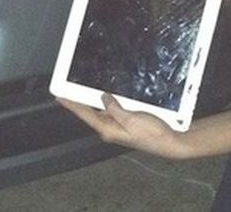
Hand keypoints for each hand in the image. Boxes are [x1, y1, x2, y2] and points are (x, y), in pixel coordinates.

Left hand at [57, 94, 186, 159]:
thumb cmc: (153, 134)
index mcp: (109, 129)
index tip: (60, 97)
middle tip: (69, 88)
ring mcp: (119, 126)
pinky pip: (113, 110)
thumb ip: (115, 108)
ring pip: (102, 110)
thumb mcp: (131, 118)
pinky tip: (108, 94)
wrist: (170, 141)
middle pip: (91, 112)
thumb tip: (103, 98)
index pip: (85, 115)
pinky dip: (109, 101)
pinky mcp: (127, 123)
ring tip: (83, 88)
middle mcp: (111, 129)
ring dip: (94, 100)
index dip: (72, 105)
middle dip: (80, 101)